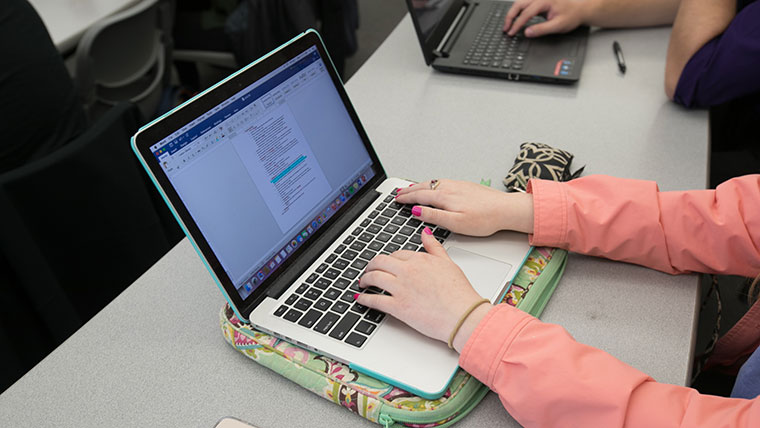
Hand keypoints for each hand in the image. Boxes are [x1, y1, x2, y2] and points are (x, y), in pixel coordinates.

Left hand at [356, 228, 491, 350]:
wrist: (463, 316)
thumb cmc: (459, 294)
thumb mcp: (449, 264)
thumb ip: (434, 248)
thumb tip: (425, 234)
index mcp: (420, 260)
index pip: (396, 254)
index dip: (388, 259)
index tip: (386, 264)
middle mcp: (408, 271)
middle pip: (380, 262)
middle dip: (371, 266)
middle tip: (368, 271)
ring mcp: (401, 288)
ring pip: (374, 277)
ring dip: (364, 279)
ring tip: (363, 283)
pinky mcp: (398, 307)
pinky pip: (374, 300)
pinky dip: (364, 299)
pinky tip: (360, 299)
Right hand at [394, 179, 533, 236]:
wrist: (506, 209)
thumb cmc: (485, 219)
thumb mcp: (456, 223)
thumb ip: (434, 216)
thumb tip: (416, 210)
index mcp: (445, 197)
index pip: (419, 196)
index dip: (406, 198)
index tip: (396, 199)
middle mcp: (450, 188)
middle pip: (424, 187)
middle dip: (409, 190)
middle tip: (398, 192)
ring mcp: (458, 185)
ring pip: (432, 183)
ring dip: (418, 185)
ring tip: (410, 188)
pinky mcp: (465, 185)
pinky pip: (441, 182)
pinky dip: (431, 183)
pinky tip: (432, 186)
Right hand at [503, 0, 587, 36]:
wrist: (581, 8)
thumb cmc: (572, 15)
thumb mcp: (558, 26)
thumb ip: (541, 29)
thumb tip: (527, 32)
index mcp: (545, 1)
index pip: (525, 13)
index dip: (516, 24)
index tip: (511, 33)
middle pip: (519, 4)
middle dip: (510, 17)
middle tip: (506, 29)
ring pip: (520, 2)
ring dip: (512, 12)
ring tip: (508, 24)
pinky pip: (524, 2)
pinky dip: (517, 10)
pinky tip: (515, 17)